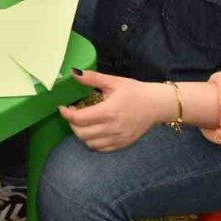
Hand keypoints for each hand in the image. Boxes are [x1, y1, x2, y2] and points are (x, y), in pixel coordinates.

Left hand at [60, 71, 176, 151]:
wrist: (157, 105)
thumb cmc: (135, 91)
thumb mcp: (114, 81)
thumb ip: (92, 78)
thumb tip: (73, 72)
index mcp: (109, 111)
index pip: (79, 118)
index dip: (66, 114)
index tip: (62, 107)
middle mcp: (112, 128)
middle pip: (81, 133)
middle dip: (72, 123)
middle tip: (72, 113)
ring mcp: (118, 138)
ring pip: (89, 143)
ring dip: (81, 133)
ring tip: (82, 122)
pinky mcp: (122, 144)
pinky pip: (100, 148)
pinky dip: (92, 141)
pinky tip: (93, 131)